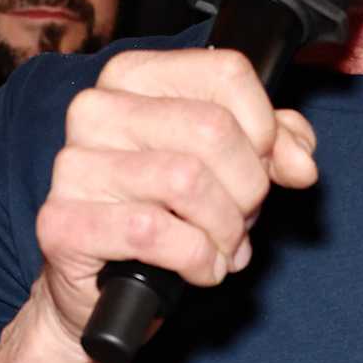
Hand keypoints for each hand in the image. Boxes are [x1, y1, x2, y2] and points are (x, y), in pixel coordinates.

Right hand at [31, 46, 317, 352]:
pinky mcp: (63, 222)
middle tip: (241, 217)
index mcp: (132, 77)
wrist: (102, 288)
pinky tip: (197, 268)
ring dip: (225, 229)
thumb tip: (300, 160)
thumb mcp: (228, 168)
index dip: (265, 129)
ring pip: (188, 180)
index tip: (264, 164)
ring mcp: (74, 165)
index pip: (227, 74)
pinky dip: (196, 260)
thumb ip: (272, 146)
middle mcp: (95, 110)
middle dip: (248, 187)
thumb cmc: (165, 215)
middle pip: (213, 129)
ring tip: (221, 246)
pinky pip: (156, 233)